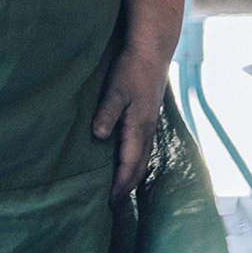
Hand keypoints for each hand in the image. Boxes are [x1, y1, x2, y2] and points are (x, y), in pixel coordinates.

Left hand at [91, 42, 169, 197]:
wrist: (153, 49)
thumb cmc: (132, 69)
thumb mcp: (116, 90)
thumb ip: (107, 113)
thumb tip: (98, 135)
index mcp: (139, 127)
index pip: (129, 164)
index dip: (119, 183)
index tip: (108, 200)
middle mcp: (147, 130)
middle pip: (139, 166)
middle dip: (127, 185)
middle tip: (114, 203)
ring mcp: (150, 123)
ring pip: (143, 157)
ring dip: (133, 175)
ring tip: (121, 188)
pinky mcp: (149, 116)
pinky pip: (144, 146)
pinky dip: (137, 160)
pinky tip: (129, 159)